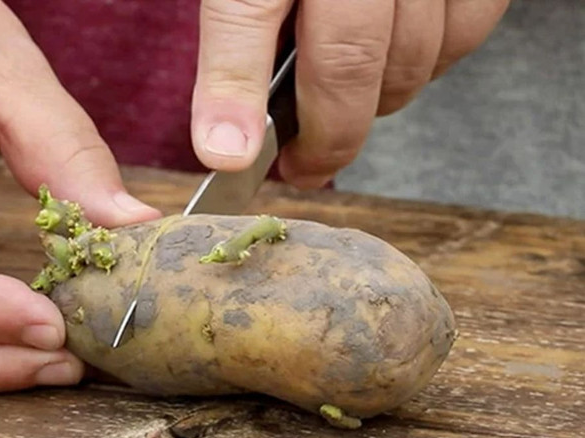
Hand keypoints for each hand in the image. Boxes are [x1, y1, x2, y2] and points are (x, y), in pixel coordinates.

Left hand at [190, 0, 510, 186]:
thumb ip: (243, 19)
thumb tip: (227, 131)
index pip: (247, 9)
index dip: (233, 91)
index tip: (227, 157)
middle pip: (346, 58)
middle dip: (326, 135)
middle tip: (302, 167)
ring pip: (411, 56)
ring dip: (376, 105)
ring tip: (344, 114)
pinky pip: (465, 29)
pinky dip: (431, 65)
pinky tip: (396, 67)